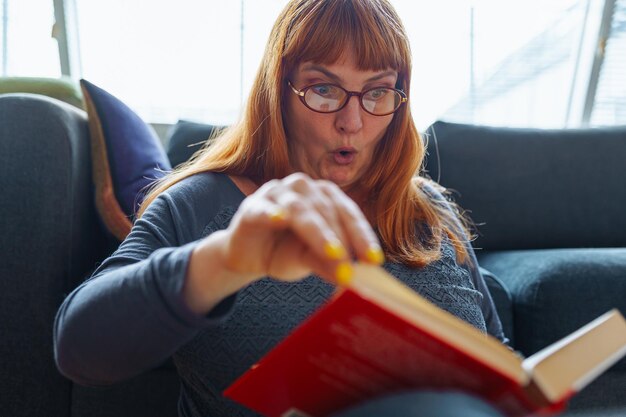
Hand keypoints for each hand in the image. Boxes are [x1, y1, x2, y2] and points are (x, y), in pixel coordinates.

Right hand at [222, 173, 383, 284]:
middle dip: (341, 239)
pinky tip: (280, 220)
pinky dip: (271, 213)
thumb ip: (329, 263)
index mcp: (324, 196)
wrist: (248, 257)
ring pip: (300, 210)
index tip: (374, 260)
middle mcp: (303, 188)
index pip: (348, 213)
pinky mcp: (252, 206)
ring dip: (317, 232)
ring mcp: (276, 193)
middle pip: (327, 211)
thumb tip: (351, 277)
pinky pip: (263, 209)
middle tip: (350, 266)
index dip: (362, 236)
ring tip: (333, 252)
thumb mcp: (309, 260)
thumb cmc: (283, 252)